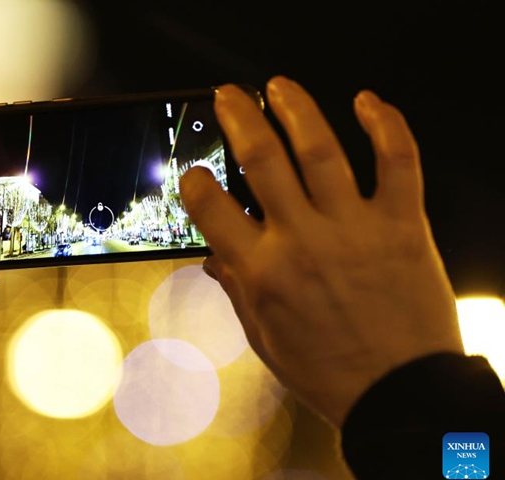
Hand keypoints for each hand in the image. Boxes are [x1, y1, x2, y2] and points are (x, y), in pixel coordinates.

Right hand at [180, 77, 463, 426]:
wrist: (400, 394)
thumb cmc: (328, 371)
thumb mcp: (265, 336)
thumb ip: (238, 290)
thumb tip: (214, 258)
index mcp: (262, 271)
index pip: (211, 207)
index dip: (195, 180)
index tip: (195, 170)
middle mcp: (302, 240)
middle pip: (262, 159)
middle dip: (239, 117)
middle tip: (228, 95)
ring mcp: (354, 227)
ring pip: (320, 149)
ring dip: (295, 108)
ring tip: (278, 86)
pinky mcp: (402, 224)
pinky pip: (397, 162)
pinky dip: (384, 125)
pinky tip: (367, 102)